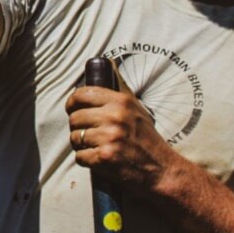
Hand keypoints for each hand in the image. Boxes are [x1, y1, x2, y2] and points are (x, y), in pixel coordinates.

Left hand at [65, 84, 179, 194]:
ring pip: (75, 137)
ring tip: (96, 146)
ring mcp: (109, 138)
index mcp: (121, 102)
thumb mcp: (136, 108)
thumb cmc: (146, 139)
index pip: (82, 94)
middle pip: (75, 118)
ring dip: (81, 145)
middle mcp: (114, 117)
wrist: (161, 169)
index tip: (72, 109)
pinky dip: (86, 160)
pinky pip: (79, 156)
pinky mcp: (104, 157)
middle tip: (88, 133)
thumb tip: (106, 64)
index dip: (72, 102)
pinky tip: (99, 159)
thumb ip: (118, 91)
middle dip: (77, 127)